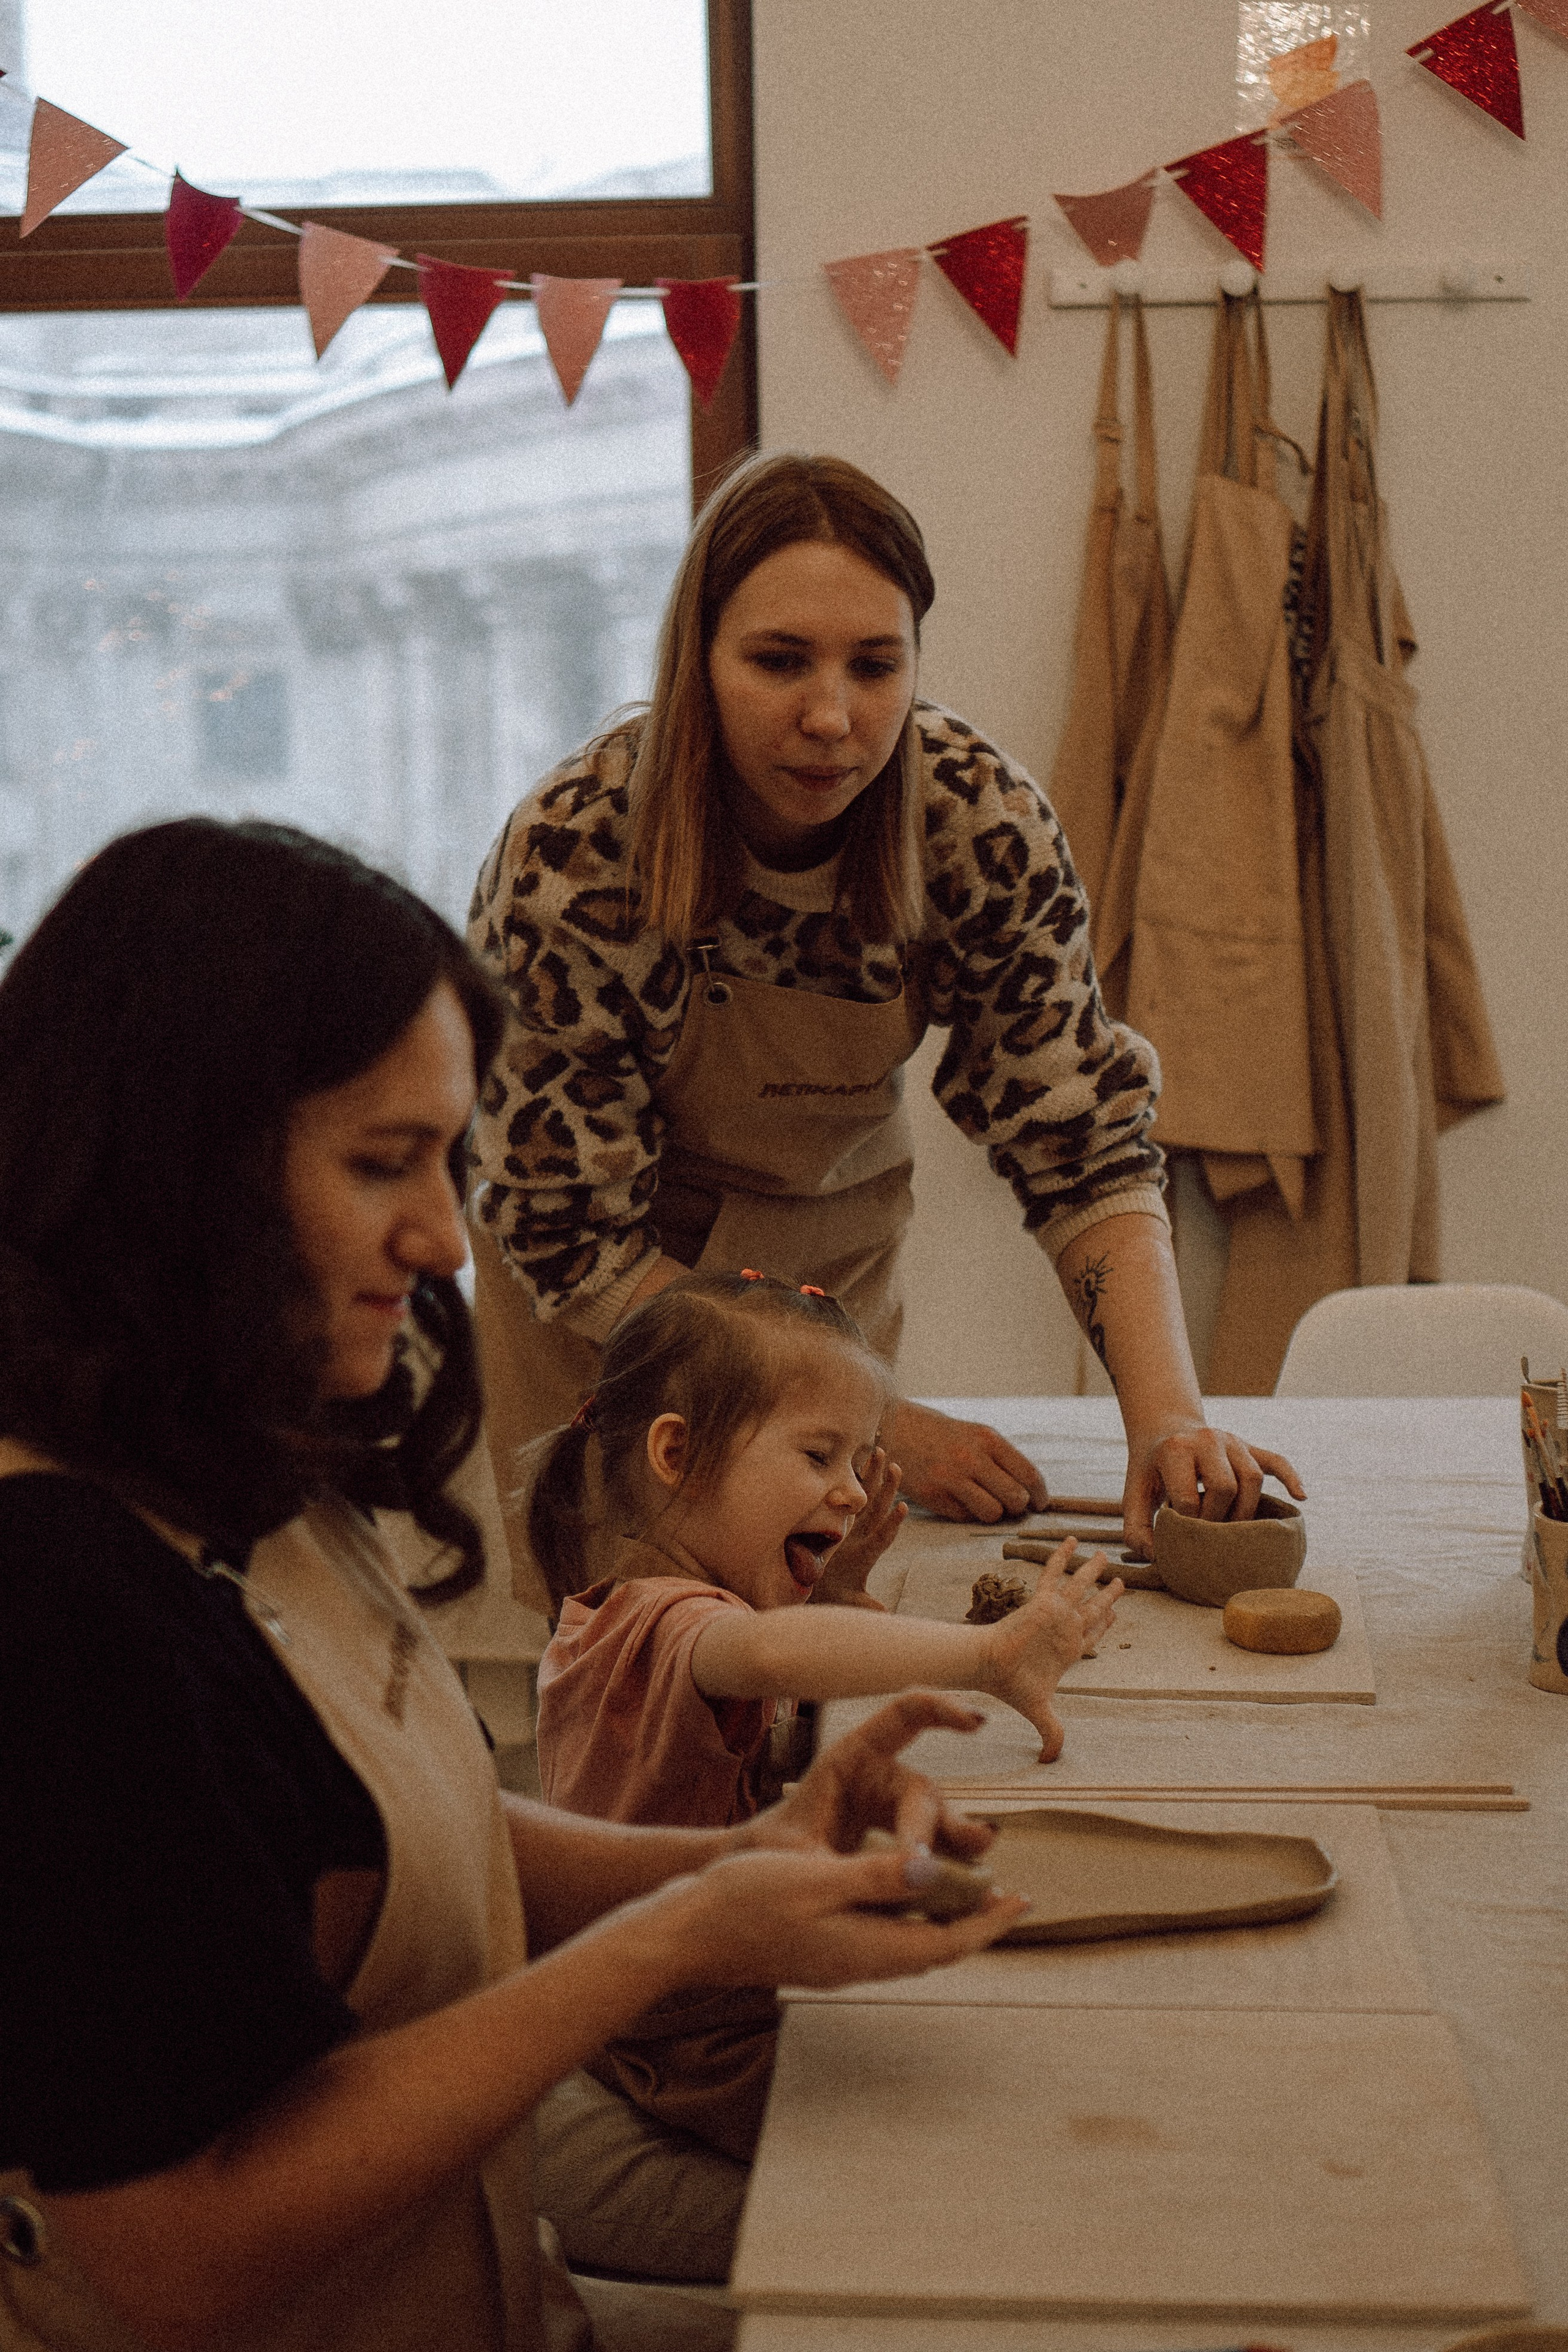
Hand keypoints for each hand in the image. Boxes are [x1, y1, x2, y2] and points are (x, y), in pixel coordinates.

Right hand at [643, 1843, 1027, 1994]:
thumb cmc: (744, 1901)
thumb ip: (876, 1876)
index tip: (1023, 1901)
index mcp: (865, 1948)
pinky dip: (905, 1919)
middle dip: (973, 1924)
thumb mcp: (815, 1878)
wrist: (685, 1935)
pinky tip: (901, 1895)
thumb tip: (933, 1870)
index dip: (988, 1923)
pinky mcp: (820, 1954)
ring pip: (907, 1945)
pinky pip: (880, 1940)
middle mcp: (858, 1964)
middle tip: (1006, 1896)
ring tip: (966, 1892)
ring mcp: (837, 1963)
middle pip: (933, 1949)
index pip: (946, 1942)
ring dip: (940, 1922)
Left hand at [737, 1692, 995, 1863]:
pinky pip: (935, 1852)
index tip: (976, 1724)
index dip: (942, 1709)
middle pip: (922, 1791)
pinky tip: (978, 1891)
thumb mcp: (800, 1858)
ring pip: (937, 1823)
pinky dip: (954, 1868)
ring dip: (960, 1842)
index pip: (904, 1715)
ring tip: (982, 1855)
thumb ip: (850, 1867)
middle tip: (950, 1853)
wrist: (760, 1880)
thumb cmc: (773, 1855)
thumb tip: (919, 1870)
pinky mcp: (902, 1845)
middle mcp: (880, 1779)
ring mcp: (895, 1811)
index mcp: (851, 1758)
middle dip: (942, 1820)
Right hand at [811, 1446, 905, 1607]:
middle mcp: (864, 1538)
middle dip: (886, 1489)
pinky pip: (851, 1498)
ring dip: (873, 1476)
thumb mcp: (850, 1604)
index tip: (903, 1508)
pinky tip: (858, 1459)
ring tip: (881, 1452)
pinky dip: (854, 1479)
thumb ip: (865, 1605)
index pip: (881, 1539)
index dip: (892, 1525)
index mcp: (865, 1556)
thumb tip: (884, 1612)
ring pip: (866, 1499)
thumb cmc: (837, 1598)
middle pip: (877, 1511)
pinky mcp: (847, 1524)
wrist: (828, 1593)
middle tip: (896, 1467)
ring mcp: (856, 1529)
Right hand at [885, 1400, 1048, 1521]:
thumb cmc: (946, 1436)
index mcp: (988, 1439)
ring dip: (994, 1513)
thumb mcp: (978, 1435)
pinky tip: (958, 1497)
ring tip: (986, 1502)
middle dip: (1018, 1507)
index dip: (1040, 1495)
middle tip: (1011, 1504)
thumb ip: (1004, 1460)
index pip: (1029, 1475)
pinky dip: (969, 1513)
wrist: (897, 1429)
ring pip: (993, 1513)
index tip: (1040, 1503)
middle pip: (1016, 1499)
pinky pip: (966, 1517)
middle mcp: (972, 1458)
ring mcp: (951, 1479)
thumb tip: (1032, 1494)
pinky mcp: (934, 1496)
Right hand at [979, 1537, 1120, 1761]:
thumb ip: (1052, 1733)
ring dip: (1092, 1572)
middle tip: (1119, 1582)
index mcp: (1068, 1651)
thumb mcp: (1041, 1712)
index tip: (1115, 1613)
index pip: (1093, 1634)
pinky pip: (1054, 1574)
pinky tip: (1073, 1541)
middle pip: (1093, 1607)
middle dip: (1107, 1595)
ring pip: (1079, 1587)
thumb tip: (1052, 1762)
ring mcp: (1055, 1613)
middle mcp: (1065, 1628)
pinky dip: (1062, 1557)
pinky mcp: (1042, 1601)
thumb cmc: (1012, 1685)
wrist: (990, 1666)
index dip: (1105, 1623)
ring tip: (1105, 1556)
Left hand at [1122, 1418, 1306, 1557]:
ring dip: (1247, 1510)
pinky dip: (1290, 1478)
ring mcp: (1232, 1440)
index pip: (1189, 1496)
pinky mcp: (1249, 1446)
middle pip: (1225, 1486)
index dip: (1188, 1524)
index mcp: (1175, 1450)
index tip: (1186, 1535)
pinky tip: (1300, 1497)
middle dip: (1219, 1519)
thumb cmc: (1151, 1471)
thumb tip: (1156, 1557)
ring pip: (1253, 1478)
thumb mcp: (1133, 1494)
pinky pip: (1276, 1461)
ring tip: (1237, 1529)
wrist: (1166, 1431)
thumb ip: (1136, 1529)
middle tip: (1211, 1535)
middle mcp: (1207, 1439)